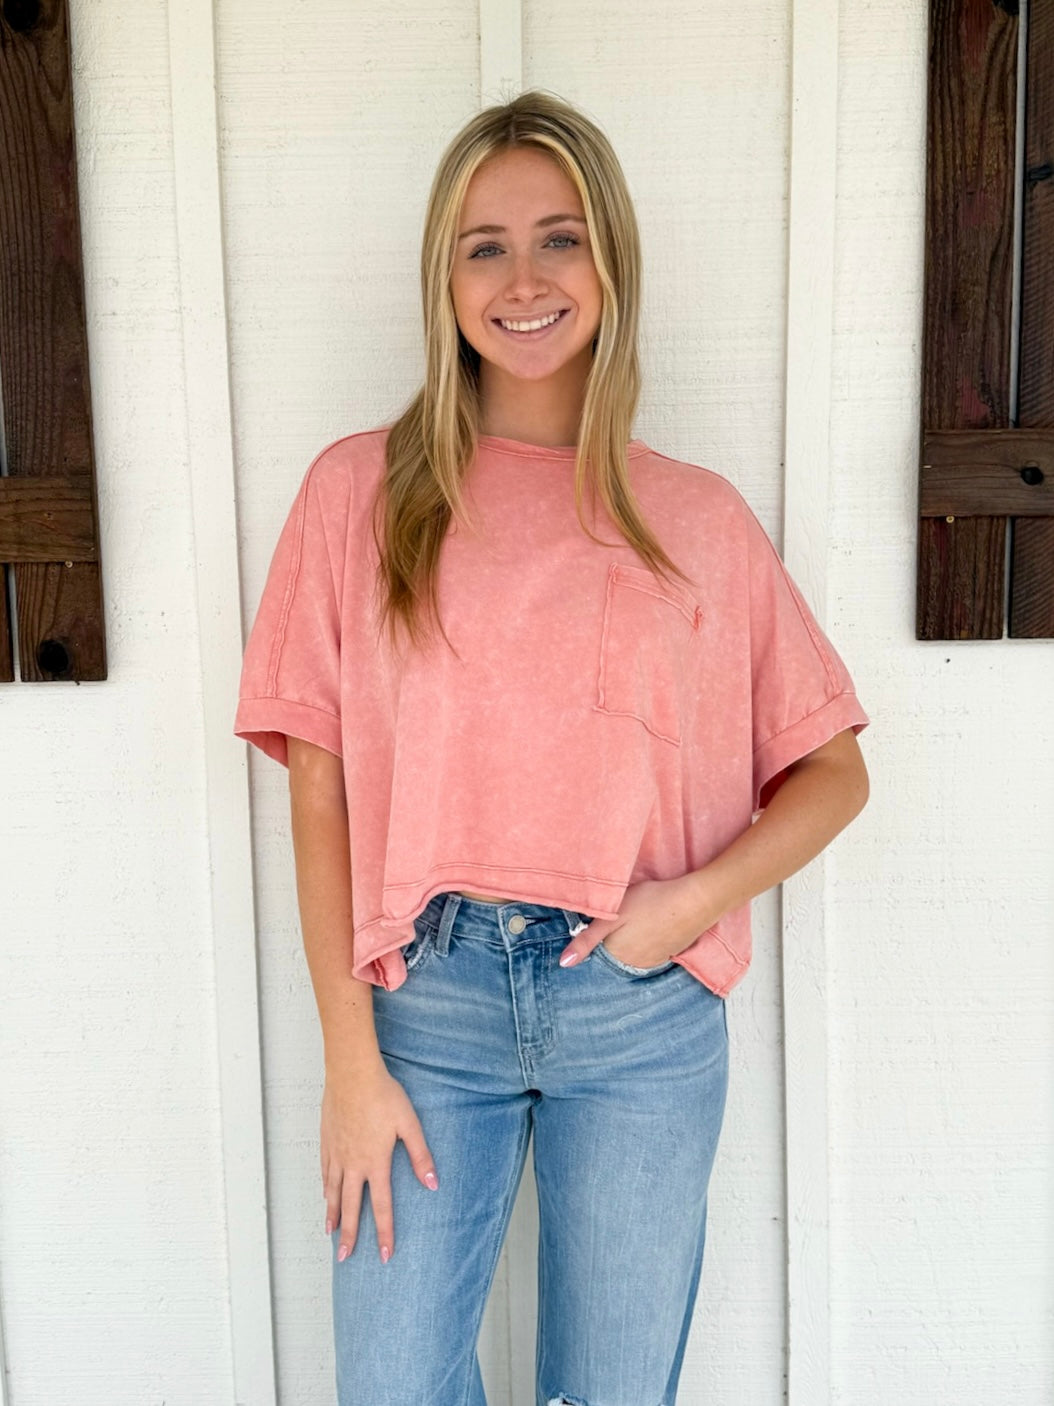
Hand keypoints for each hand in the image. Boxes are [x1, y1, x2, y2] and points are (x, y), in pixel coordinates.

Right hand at [321, 1062, 438, 1264]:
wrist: (352, 1073)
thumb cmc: (383, 1095)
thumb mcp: (409, 1124)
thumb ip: (421, 1156)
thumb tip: (433, 1184)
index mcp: (376, 1162)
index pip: (382, 1206)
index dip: (384, 1232)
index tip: (384, 1255)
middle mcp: (353, 1164)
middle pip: (351, 1207)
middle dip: (349, 1235)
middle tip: (344, 1258)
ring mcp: (337, 1153)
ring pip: (333, 1192)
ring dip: (333, 1215)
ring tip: (331, 1234)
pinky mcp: (327, 1140)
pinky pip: (325, 1171)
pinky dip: (325, 1188)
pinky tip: (325, 1194)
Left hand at [558, 874, 716, 968]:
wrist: (695, 901)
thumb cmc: (651, 902)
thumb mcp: (613, 915)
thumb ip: (587, 939)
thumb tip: (563, 964)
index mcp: (616, 955)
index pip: (596, 953)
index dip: (595, 936)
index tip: (602, 922)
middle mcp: (633, 964)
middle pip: (613, 954)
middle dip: (612, 939)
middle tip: (623, 916)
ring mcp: (652, 961)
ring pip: (631, 953)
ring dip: (630, 941)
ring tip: (637, 919)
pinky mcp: (667, 954)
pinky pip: (648, 952)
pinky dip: (646, 941)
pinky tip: (651, 924)